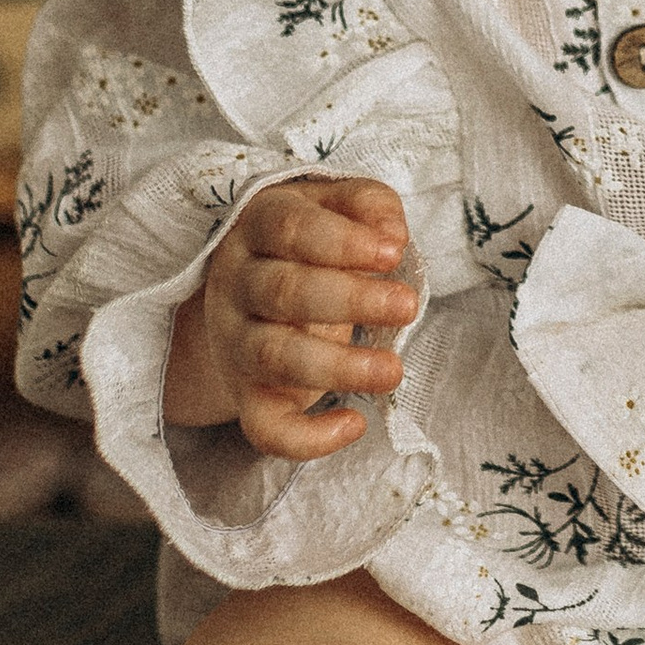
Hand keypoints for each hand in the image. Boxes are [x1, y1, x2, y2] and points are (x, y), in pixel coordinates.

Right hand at [164, 176, 418, 460]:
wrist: (253, 291)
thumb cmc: (311, 241)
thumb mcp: (338, 205)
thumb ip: (369, 205)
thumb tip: (392, 235)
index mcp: (258, 225)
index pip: (290, 228)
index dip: (343, 241)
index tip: (394, 253)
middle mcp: (236, 283)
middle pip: (283, 292)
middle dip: (351, 301)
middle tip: (408, 306)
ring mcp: (236, 342)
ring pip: (275, 357)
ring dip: (339, 367)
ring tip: (393, 370)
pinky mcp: (248, 393)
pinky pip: (265, 427)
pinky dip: (307, 439)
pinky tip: (355, 424)